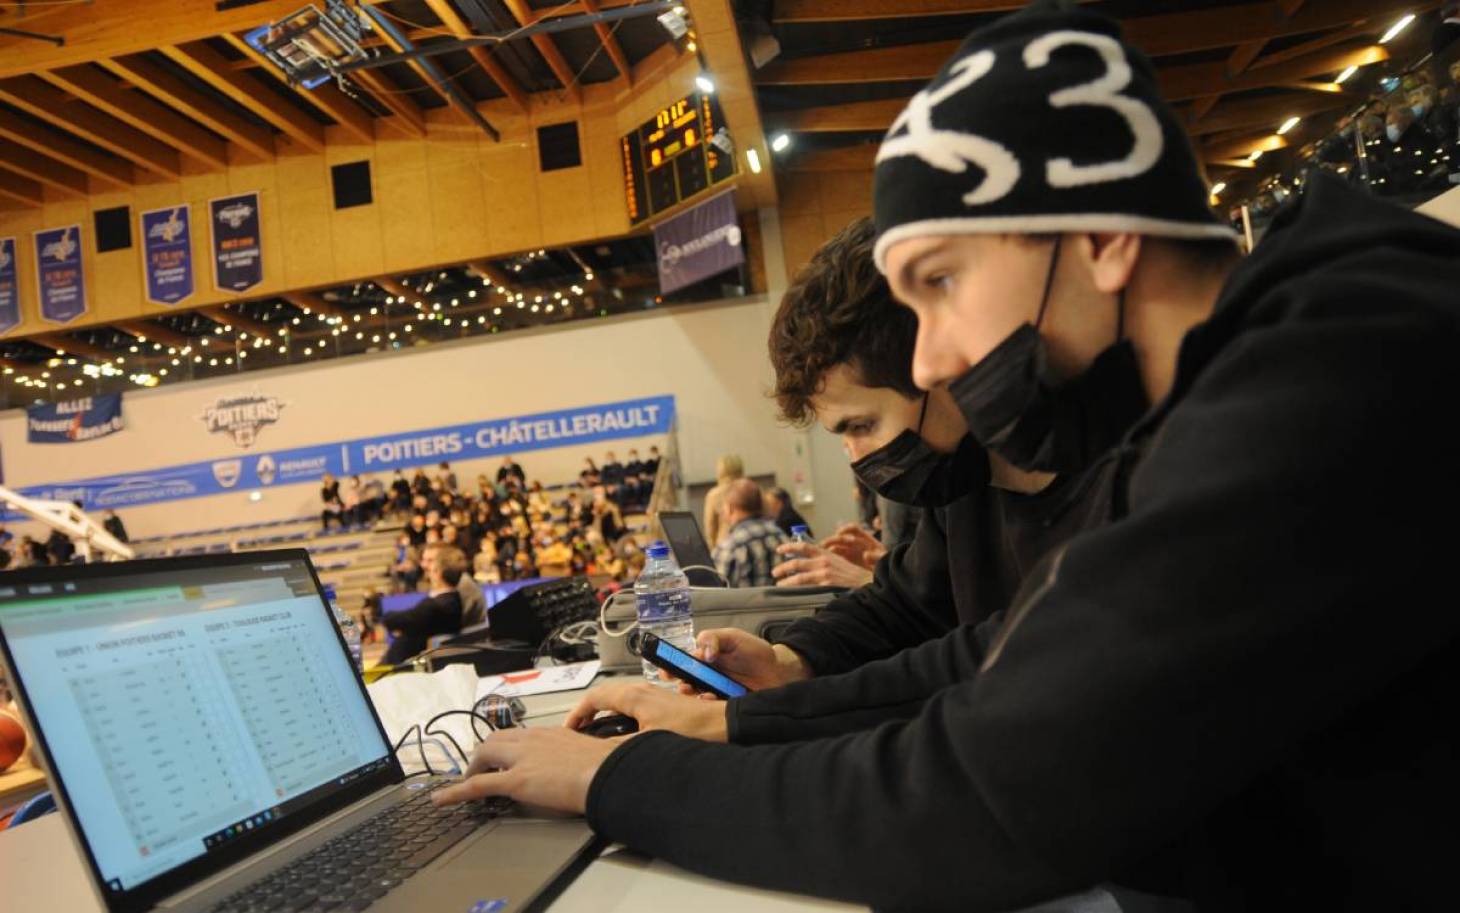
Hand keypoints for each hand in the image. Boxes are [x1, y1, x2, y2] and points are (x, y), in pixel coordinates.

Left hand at [430, 728, 616, 813]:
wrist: (609, 774)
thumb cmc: (607, 768)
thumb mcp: (588, 754)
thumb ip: (574, 757)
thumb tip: (576, 768)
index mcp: (550, 733)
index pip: (517, 735)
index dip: (503, 748)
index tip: (501, 757)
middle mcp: (532, 740)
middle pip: (494, 740)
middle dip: (482, 755)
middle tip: (479, 770)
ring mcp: (522, 759)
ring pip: (483, 754)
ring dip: (472, 769)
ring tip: (465, 783)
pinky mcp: (516, 780)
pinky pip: (477, 785)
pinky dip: (455, 792)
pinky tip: (442, 799)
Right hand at [564, 680, 729, 740]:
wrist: (724, 725)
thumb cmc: (695, 730)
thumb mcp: (650, 741)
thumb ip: (622, 745)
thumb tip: (601, 754)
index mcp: (634, 696)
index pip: (595, 698)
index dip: (578, 713)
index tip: (568, 728)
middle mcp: (642, 690)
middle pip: (604, 694)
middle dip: (587, 711)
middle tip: (576, 728)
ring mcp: (653, 694)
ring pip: (618, 697)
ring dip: (602, 711)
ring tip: (593, 728)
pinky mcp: (662, 702)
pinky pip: (630, 701)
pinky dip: (617, 712)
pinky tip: (620, 728)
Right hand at [662, 628, 810, 694]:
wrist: (779, 672)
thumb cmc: (756, 652)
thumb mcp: (734, 637)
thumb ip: (715, 638)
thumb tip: (702, 653)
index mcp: (706, 659)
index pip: (683, 662)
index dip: (671, 666)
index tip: (666, 670)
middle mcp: (708, 676)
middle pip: (685, 681)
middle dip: (678, 684)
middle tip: (679, 684)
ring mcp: (716, 691)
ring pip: (695, 697)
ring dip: (691, 695)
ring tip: (693, 692)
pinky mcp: (725, 705)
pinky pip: (711, 708)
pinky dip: (707, 704)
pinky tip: (710, 699)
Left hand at [773, 541, 873, 588]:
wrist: (867, 583)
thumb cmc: (853, 575)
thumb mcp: (839, 561)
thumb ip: (825, 560)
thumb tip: (810, 563)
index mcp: (826, 553)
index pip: (804, 546)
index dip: (789, 546)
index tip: (779, 549)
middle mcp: (823, 561)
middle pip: (796, 562)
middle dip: (783, 567)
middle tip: (775, 572)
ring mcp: (824, 573)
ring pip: (798, 576)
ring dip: (786, 581)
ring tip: (779, 584)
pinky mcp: (826, 585)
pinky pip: (806, 587)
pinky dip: (796, 590)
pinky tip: (791, 594)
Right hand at [821, 524, 885, 570]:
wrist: (884, 576)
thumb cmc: (884, 565)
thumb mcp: (883, 560)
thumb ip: (876, 557)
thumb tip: (866, 555)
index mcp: (866, 540)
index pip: (854, 530)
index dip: (845, 529)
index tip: (840, 533)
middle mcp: (856, 544)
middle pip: (841, 538)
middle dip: (831, 540)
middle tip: (823, 544)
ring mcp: (850, 552)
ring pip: (836, 547)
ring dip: (827, 549)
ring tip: (821, 553)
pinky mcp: (846, 561)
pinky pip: (835, 558)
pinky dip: (829, 558)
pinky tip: (824, 562)